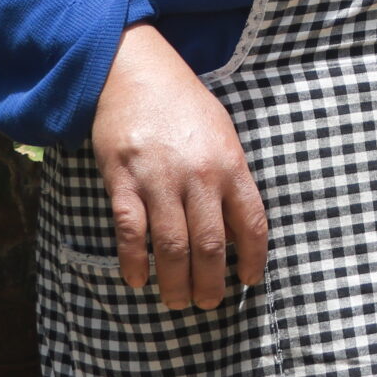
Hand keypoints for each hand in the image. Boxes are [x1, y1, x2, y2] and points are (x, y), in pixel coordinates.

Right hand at [91, 22, 268, 309]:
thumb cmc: (184, 105)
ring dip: (175, 282)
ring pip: (171, 246)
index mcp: (230, 164)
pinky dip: (134, 262)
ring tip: (177, 302)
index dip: (253, 258)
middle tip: (208, 303)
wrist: (136, 73)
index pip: (251, 223)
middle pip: (210, 245)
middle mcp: (198, 176)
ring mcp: (159, 180)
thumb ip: (231, 177)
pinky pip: (131, 232)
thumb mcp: (223, 133)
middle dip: (210, 283)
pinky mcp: (123, 181)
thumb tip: (235, 226)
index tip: (250, 280)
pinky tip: (138, 280)